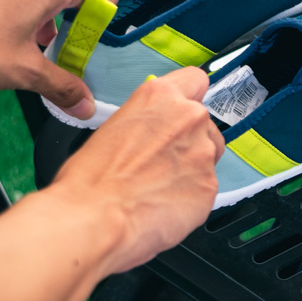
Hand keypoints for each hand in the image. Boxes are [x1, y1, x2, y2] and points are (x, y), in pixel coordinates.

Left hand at [0, 0, 118, 119]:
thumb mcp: (22, 72)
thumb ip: (62, 87)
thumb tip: (82, 102)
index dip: (101, 26)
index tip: (86, 48)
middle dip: (74, 26)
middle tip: (60, 56)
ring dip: (47, 19)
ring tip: (29, 50)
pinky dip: (24, 11)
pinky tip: (7, 38)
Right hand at [46, 67, 224, 273]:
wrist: (94, 220)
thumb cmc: (90, 180)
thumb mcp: (114, 127)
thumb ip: (147, 121)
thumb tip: (155, 131)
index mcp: (160, 96)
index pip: (195, 80)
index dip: (189, 98)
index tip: (184, 110)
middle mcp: (189, 118)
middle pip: (204, 124)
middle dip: (190, 140)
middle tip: (162, 162)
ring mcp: (204, 152)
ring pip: (209, 156)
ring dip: (192, 167)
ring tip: (159, 187)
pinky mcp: (211, 185)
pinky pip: (207, 187)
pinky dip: (191, 196)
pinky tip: (164, 204)